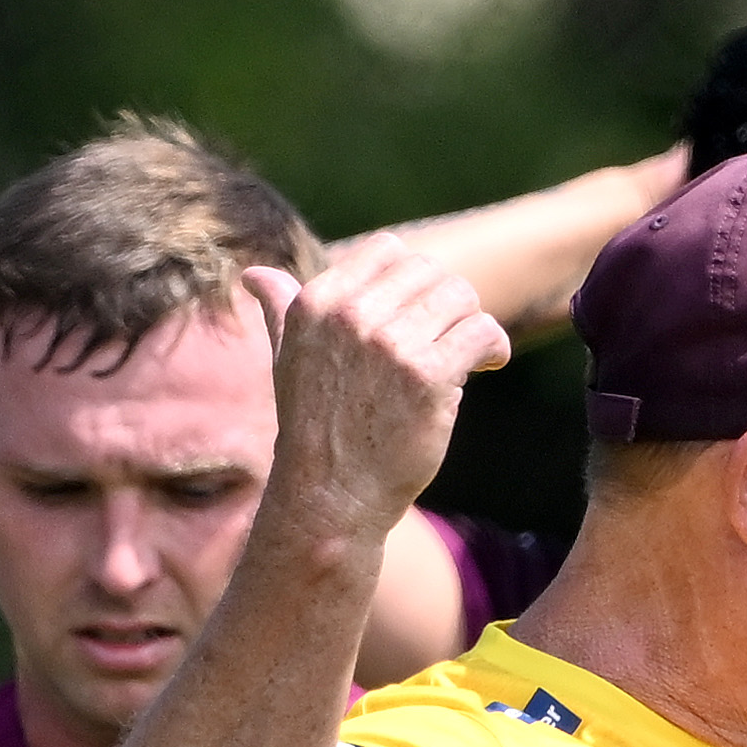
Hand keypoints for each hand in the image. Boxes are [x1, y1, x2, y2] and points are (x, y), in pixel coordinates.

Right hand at [268, 237, 513, 547]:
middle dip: (447, 302)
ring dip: (471, 322)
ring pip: (460, 296)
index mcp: (317, 304)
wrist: (331, 495)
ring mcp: (389, 345)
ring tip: (470, 352)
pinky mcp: (427, 376)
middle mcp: (350, 316)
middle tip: (449, 338)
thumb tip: (254, 274)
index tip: (419, 313)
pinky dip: (492, 345)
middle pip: (430, 271)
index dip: (414, 277)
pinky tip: (488, 364)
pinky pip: (480, 331)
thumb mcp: (287, 360)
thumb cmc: (314, 428)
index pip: (388, 251)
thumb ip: (280, 310)